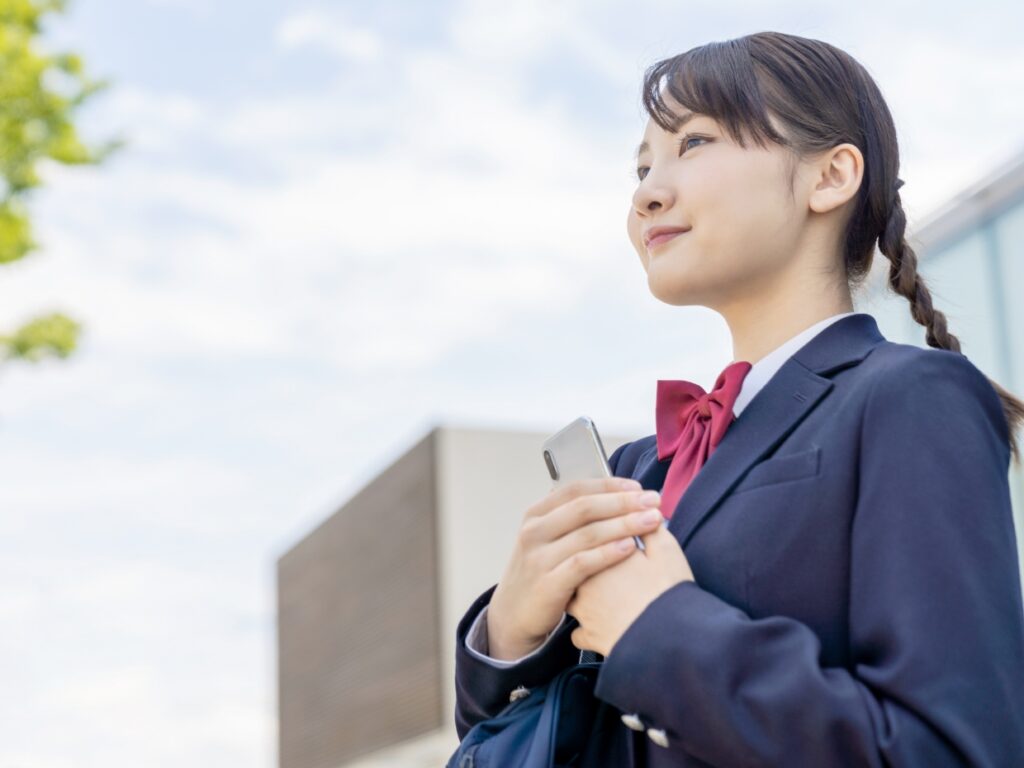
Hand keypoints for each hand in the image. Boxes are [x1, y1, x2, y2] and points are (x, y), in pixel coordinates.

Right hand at [486, 478, 666, 659]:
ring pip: (588, 533)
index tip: (638, 487)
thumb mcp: (547, 538)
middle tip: (653, 501)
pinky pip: (583, 563)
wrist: (514, 613)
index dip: (610, 485)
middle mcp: (534, 531)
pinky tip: (630, 547)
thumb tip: (614, 495)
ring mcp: (538, 557)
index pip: (576, 489)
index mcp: (536, 514)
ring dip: (624, 524)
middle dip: (623, 502)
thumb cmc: (542, 571)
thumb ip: (572, 519)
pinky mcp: (547, 584)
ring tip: (651, 521)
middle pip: (585, 508)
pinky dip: (608, 553)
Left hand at [566, 522, 693, 656]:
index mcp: (600, 553)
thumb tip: (645, 512)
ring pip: (571, 598)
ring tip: (601, 596)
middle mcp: (584, 580)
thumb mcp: (666, 551)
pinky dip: (586, 629)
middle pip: (574, 564)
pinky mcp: (589, 637)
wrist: (666, 638)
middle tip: (605, 567)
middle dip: (585, 564)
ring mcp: (583, 611)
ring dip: (580, 596)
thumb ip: (651, 528)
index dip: (600, 536)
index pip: (588, 536)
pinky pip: (579, 632)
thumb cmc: (668, 592)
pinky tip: (597, 626)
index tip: (616, 541)